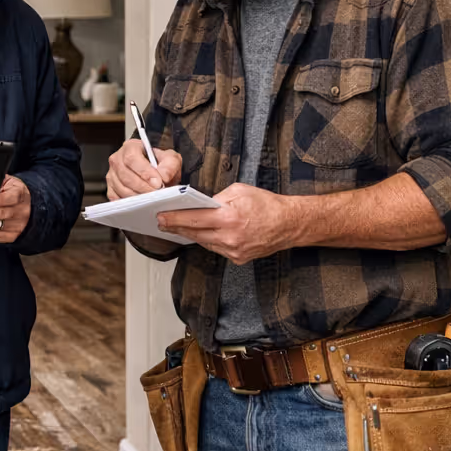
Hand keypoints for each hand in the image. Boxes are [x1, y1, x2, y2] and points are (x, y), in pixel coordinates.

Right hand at [107, 138, 180, 199]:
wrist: (157, 173)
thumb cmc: (161, 164)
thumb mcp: (171, 160)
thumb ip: (170, 166)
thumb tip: (163, 177)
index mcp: (130, 147)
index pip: (132, 158)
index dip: (144, 172)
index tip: (158, 182)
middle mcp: (117, 160)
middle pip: (125, 175)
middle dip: (143, 187)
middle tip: (156, 194)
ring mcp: (112, 176)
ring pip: (121, 188)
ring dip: (137, 196)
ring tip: (151, 199)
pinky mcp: (111, 189)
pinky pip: (116, 199)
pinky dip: (129, 203)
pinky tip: (141, 203)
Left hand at [156, 183, 297, 264]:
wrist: (289, 224)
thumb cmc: (267, 205)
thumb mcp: (240, 191)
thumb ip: (217, 198)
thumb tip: (201, 204)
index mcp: (229, 218)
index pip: (194, 219)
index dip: (174, 219)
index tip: (161, 216)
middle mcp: (230, 238)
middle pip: (194, 234)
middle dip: (176, 227)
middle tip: (162, 222)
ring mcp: (233, 251)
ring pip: (204, 242)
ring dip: (191, 234)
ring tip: (179, 227)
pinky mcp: (238, 259)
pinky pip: (216, 249)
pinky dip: (208, 240)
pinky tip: (202, 233)